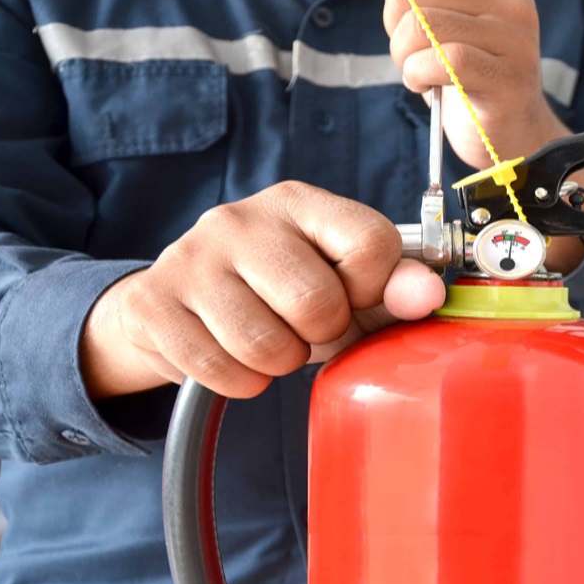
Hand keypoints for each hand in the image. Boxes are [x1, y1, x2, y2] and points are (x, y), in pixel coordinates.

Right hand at [81, 182, 445, 399]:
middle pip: (317, 304)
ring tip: (267, 340)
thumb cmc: (272, 291)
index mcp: (299, 202)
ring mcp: (190, 258)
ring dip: (278, 362)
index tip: (351, 296)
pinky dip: (238, 381)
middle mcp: (241, 220)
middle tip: (301, 327)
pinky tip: (231, 355)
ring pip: (267, 346)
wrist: (173, 303)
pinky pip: (220, 370)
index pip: (371, 244)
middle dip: (321, 334)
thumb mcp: (338, 280)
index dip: (372, 289)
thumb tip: (430, 293)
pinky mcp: (153, 303)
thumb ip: (391, 286)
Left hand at [384, 0, 583, 273]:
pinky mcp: (509, 81)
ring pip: (427, 26)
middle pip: (419, 0)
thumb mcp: (440, 39)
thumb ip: (417, 13)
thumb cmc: (471, 88)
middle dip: (399, 36)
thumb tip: (395, 1)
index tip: (413, 40)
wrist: (513, 140)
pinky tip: (423, 85)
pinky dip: (421, 73)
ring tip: (418, 77)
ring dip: (406, 58)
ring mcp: (515, 43)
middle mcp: (512, 7)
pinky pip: (450, 61)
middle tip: (412, 63)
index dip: (401, 10)